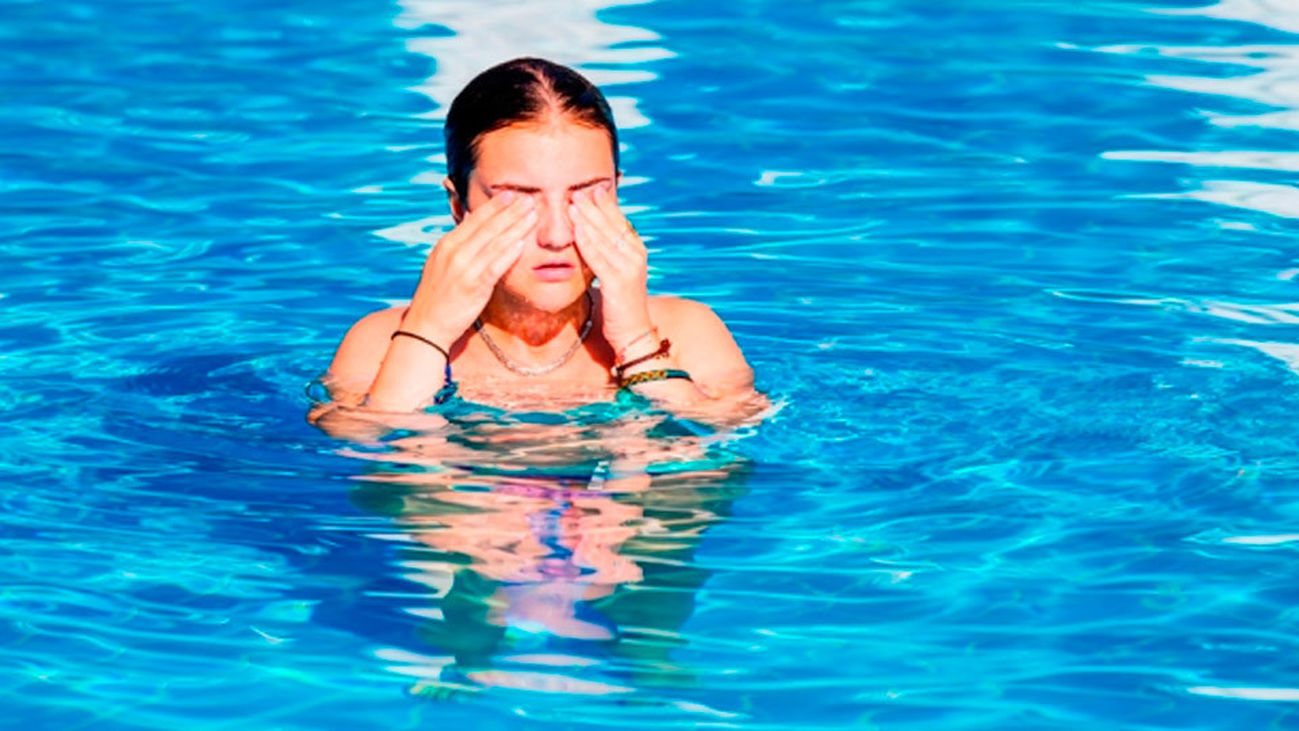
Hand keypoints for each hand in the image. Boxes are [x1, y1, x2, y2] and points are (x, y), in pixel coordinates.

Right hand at [404, 192, 536, 341]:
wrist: (426, 324)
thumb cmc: (438, 295)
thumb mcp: (442, 263)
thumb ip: (459, 244)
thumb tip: (474, 222)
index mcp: (447, 244)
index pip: (475, 219)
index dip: (495, 206)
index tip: (512, 194)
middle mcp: (454, 252)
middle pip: (488, 227)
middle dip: (510, 211)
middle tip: (529, 198)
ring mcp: (464, 269)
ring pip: (495, 243)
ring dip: (516, 227)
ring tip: (532, 215)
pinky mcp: (474, 286)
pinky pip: (495, 266)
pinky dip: (509, 253)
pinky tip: (522, 243)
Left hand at [569, 186, 652, 353]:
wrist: (633, 332)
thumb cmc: (621, 304)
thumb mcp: (616, 272)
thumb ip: (608, 253)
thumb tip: (593, 235)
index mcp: (636, 251)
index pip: (619, 221)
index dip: (605, 205)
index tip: (590, 189)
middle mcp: (636, 255)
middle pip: (611, 225)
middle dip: (593, 207)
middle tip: (577, 191)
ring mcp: (629, 267)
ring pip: (604, 237)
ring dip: (587, 219)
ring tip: (572, 204)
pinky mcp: (619, 281)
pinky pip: (599, 256)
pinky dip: (587, 241)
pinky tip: (576, 229)